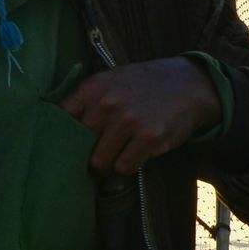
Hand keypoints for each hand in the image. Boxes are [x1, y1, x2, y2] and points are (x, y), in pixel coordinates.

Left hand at [61, 58, 219, 175]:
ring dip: (108, 163)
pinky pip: (124, 167)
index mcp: (93, 88)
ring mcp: (128, 121)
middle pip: (78, 147)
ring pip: (100, 162)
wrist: (189, 84)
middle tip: (99, 153)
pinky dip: (128, 167)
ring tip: (120, 152)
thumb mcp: (112, 82)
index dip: (59, 137)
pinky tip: (136, 154)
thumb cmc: (145, 86)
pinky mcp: (148, 138)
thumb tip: (59, 133)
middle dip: (87, 154)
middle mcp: (107, 104)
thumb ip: (87, 102)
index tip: (63, 146)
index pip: (59, 119)